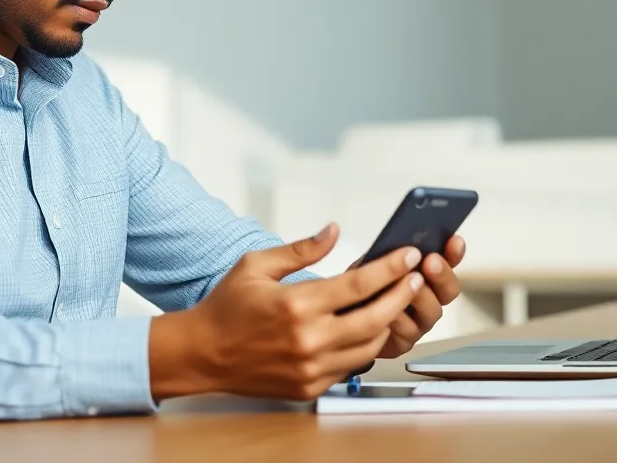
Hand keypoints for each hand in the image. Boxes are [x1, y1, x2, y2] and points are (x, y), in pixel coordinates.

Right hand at [148, 223, 423, 400]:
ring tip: (393, 302)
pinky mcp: (310, 385)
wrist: (202, 353)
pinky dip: (364, 347)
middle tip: (414, 278)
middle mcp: (308, 339)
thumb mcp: (257, 265)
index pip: (359, 284)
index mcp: (296, 304)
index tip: (409, 256)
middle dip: (401, 294)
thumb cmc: (227, 307)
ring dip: (387, 322)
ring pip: (370, 346)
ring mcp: (311, 366)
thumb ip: (301, 249)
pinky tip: (367, 329)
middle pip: (375, 316)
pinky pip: (352, 367)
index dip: (390, 268)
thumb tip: (334, 231)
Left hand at [362, 235, 465, 358]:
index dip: (454, 252)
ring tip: (404, 285)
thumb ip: (391, 252)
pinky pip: (409, 331)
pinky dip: (399, 319)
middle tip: (430, 262)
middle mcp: (430, 298)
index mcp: (426, 275)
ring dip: (419, 297)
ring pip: (431, 311)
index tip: (454, 240)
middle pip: (449, 290)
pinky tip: (389, 311)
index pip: (449, 262)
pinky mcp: (406, 342)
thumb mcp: (373, 262)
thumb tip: (403, 238)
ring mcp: (420, 322)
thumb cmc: (362, 287)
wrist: (341, 321)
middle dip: (441, 274)